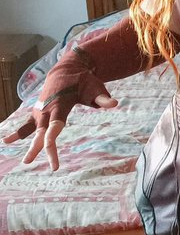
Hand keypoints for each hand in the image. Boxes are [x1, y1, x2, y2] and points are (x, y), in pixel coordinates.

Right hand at [2, 84, 117, 170]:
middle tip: (34, 165)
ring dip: (27, 144)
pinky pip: (26, 123)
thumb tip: (115, 103)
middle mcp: (46, 110)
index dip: (51, 146)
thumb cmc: (82, 80)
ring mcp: (40, 111)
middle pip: (40, 133)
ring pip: (31, 130)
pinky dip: (18, 132)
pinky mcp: (37, 111)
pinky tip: (7, 141)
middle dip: (38, 150)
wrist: (65, 69)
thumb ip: (102, 98)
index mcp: (59, 106)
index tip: (53, 163)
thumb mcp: (94, 86)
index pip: (54, 129)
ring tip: (25, 162)